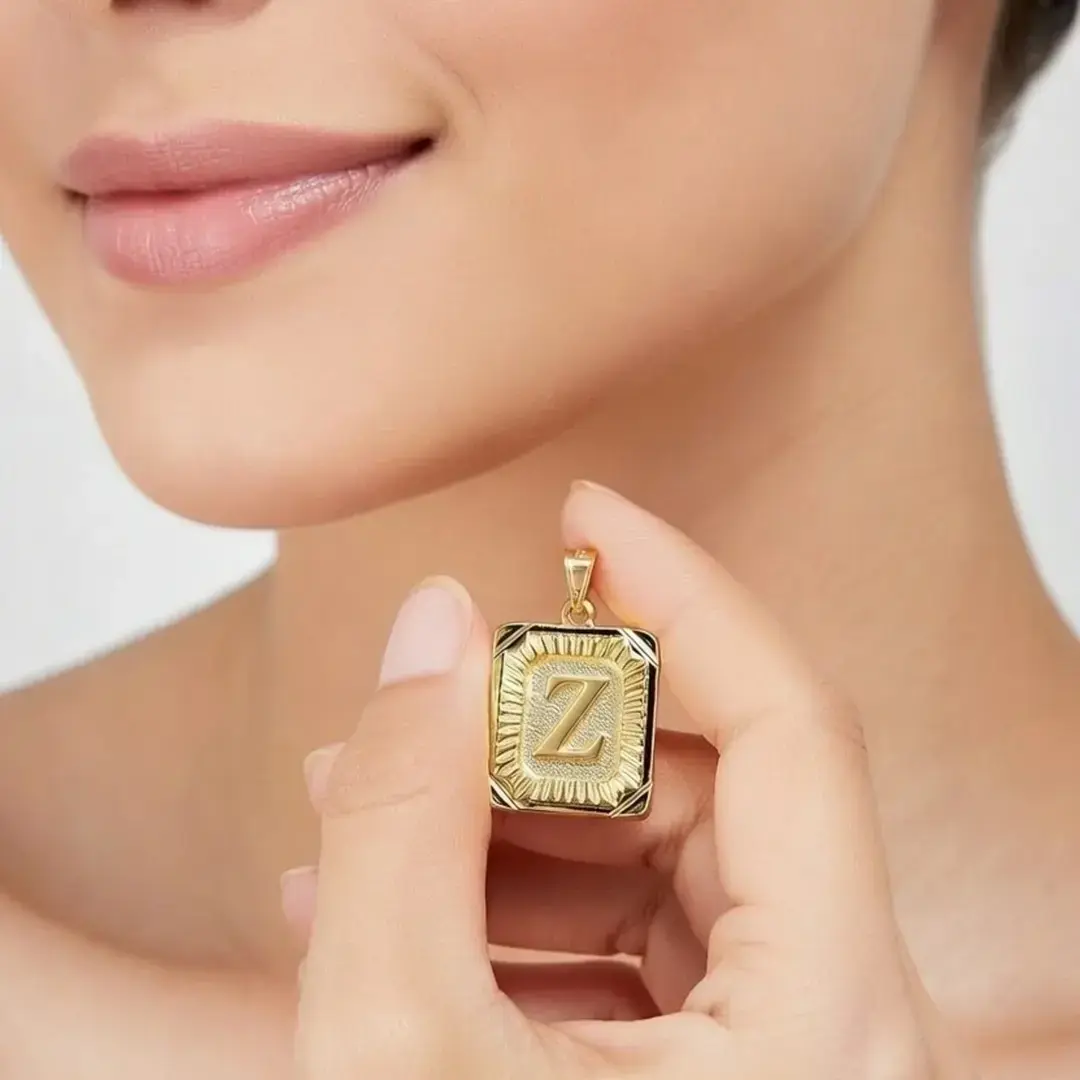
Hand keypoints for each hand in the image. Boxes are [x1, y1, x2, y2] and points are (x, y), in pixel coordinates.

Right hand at [284, 482, 976, 1079]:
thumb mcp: (400, 1052)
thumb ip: (407, 816)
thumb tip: (427, 624)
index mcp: (829, 1023)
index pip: (791, 721)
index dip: (687, 592)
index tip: (588, 514)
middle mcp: (833, 1027)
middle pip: (702, 792)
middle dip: (536, 740)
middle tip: (401, 722)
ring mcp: (775, 1056)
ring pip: (651, 862)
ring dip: (498, 822)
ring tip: (353, 817)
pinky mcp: (704, 1079)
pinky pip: (617, 941)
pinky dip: (504, 904)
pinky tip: (381, 904)